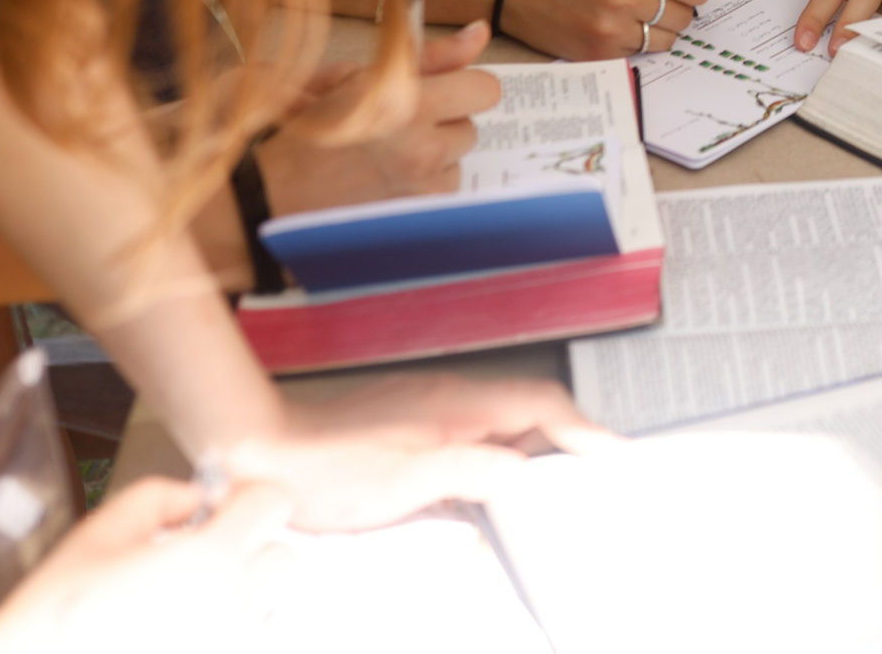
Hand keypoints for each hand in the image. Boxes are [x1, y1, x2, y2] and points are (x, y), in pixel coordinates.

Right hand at [0, 477, 292, 653]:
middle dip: (250, 549)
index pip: (276, 502)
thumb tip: (200, 501)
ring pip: (264, 607)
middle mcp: (233, 606)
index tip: (215, 509)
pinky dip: (216, 631)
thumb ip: (164, 495)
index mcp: (211, 557)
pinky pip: (237, 641)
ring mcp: (227, 646)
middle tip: (197, 556)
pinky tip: (168, 630)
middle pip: (284, 559)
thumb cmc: (60, 602)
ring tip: (175, 601)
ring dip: (236, 595)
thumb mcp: (106, 526)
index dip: (247, 497)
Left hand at [226, 373, 612, 532]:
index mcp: (458, 405)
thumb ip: (473, 473)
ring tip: (556, 476)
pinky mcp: (411, 421)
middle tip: (598, 466)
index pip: (542, 404)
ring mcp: (430, 405)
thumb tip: (524, 472)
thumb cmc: (326, 470)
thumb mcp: (408, 484)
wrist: (266, 452)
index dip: (584, 429)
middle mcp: (450, 396)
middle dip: (568, 434)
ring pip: (501, 417)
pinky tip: (492, 478)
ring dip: (533, 442)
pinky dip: (499, 447)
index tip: (615, 451)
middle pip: (528, 407)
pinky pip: (474, 427)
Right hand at [260, 24, 500, 213]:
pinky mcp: (411, 219)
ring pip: (456, 163)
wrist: (263, 191)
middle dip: (443, 123)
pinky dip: (421, 188)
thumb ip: (428, 56)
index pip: (485, 89)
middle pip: (470, 128)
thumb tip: (479, 32)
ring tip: (386, 156)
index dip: (462, 86)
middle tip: (399, 125)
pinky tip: (385, 183)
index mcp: (405, 102)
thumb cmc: (303, 128)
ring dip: (433, 158)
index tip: (441, 88)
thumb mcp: (357, 76)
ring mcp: (417, 190)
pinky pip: (439, 195)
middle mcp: (420, 148)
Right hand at [501, 0, 710, 60]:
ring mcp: (613, 30)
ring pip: (665, 41)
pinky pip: (638, 54)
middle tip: (653, 3)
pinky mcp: (600, 54)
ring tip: (631, 17)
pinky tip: (611, 28)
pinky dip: (631, 44)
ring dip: (655, 31)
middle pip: (685, 17)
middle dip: (675, 11)